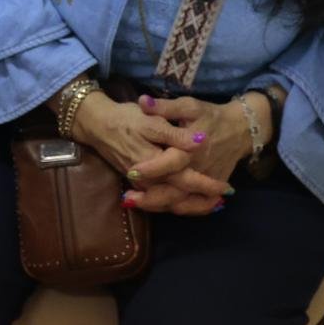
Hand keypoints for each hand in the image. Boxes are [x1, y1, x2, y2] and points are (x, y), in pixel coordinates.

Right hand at [68, 93, 221, 214]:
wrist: (98, 124)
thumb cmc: (126, 119)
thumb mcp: (150, 121)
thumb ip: (175, 134)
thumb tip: (199, 140)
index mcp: (154, 163)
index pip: (184, 179)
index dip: (205, 184)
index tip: (225, 186)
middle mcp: (148, 179)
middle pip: (179, 197)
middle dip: (202, 200)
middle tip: (225, 198)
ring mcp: (143, 184)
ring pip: (170, 203)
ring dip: (192, 205)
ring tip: (214, 204)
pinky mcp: (140, 183)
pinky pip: (161, 200)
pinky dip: (177, 203)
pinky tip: (190, 200)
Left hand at [122, 95, 250, 215]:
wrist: (240, 129)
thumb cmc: (211, 116)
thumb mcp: (189, 106)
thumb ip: (165, 107)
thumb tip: (142, 101)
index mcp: (192, 149)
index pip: (170, 163)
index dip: (151, 169)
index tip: (131, 172)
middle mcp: (200, 169)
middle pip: (175, 190)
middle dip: (151, 197)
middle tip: (127, 199)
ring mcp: (208, 182)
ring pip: (184, 201)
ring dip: (161, 206)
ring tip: (137, 204)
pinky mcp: (214, 189)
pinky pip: (197, 205)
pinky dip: (180, 209)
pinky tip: (161, 208)